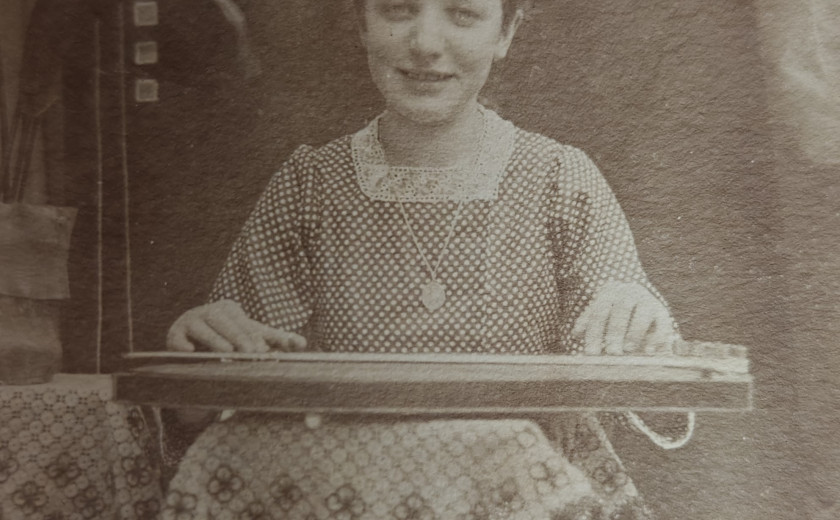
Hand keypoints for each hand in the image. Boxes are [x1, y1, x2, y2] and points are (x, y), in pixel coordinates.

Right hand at [166, 299, 306, 352]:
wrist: (192, 350)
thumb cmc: (228, 341)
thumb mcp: (252, 339)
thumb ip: (277, 340)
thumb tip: (303, 343)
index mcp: (230, 310)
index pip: (246, 322)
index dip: (256, 335)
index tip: (265, 348)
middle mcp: (210, 312)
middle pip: (226, 321)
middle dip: (240, 337)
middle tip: (252, 352)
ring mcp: (191, 322)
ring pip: (203, 327)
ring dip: (215, 339)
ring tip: (227, 352)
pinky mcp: (174, 335)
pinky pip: (177, 339)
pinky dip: (183, 345)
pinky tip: (190, 352)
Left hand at [572, 281, 676, 354]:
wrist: (637, 298)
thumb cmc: (611, 311)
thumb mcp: (598, 313)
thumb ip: (587, 323)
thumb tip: (575, 334)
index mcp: (610, 293)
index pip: (599, 312)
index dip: (594, 333)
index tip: (591, 353)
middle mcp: (630, 293)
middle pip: (621, 311)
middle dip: (615, 332)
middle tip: (611, 352)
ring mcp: (647, 301)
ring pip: (642, 315)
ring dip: (635, 333)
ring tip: (628, 350)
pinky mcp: (662, 312)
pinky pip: (663, 324)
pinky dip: (657, 338)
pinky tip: (649, 352)